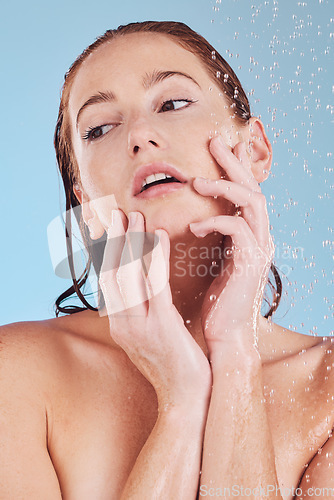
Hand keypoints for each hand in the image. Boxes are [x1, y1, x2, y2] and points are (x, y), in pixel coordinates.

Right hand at [99, 210, 211, 409]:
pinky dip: (155, 256)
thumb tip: (142, 285)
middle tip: (116, 211)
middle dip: (113, 240)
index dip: (107, 251)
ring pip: (128, 275)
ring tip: (137, 216)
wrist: (187, 399)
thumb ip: (141, 310)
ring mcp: (138, 326)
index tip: (110, 226)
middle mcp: (122, 323)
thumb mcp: (151, 335)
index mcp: (119, 324)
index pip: (107, 280)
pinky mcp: (160, 327)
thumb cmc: (174, 363)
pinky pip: (155, 284)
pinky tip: (161, 236)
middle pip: (111, 273)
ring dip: (132, 242)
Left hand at [189, 137, 274, 358]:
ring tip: (197, 182)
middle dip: (234, 163)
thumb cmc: (216, 298)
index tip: (224, 145)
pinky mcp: (251, 263)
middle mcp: (259, 238)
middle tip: (215, 141)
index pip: (247, 192)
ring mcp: (259, 250)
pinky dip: (216, 222)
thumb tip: (198, 216)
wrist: (225, 334)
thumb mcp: (213, 261)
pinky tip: (194, 226)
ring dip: (225, 187)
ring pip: (252, 203)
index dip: (238, 167)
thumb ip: (213, 238)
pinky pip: (238, 229)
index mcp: (249, 235)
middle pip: (253, 188)